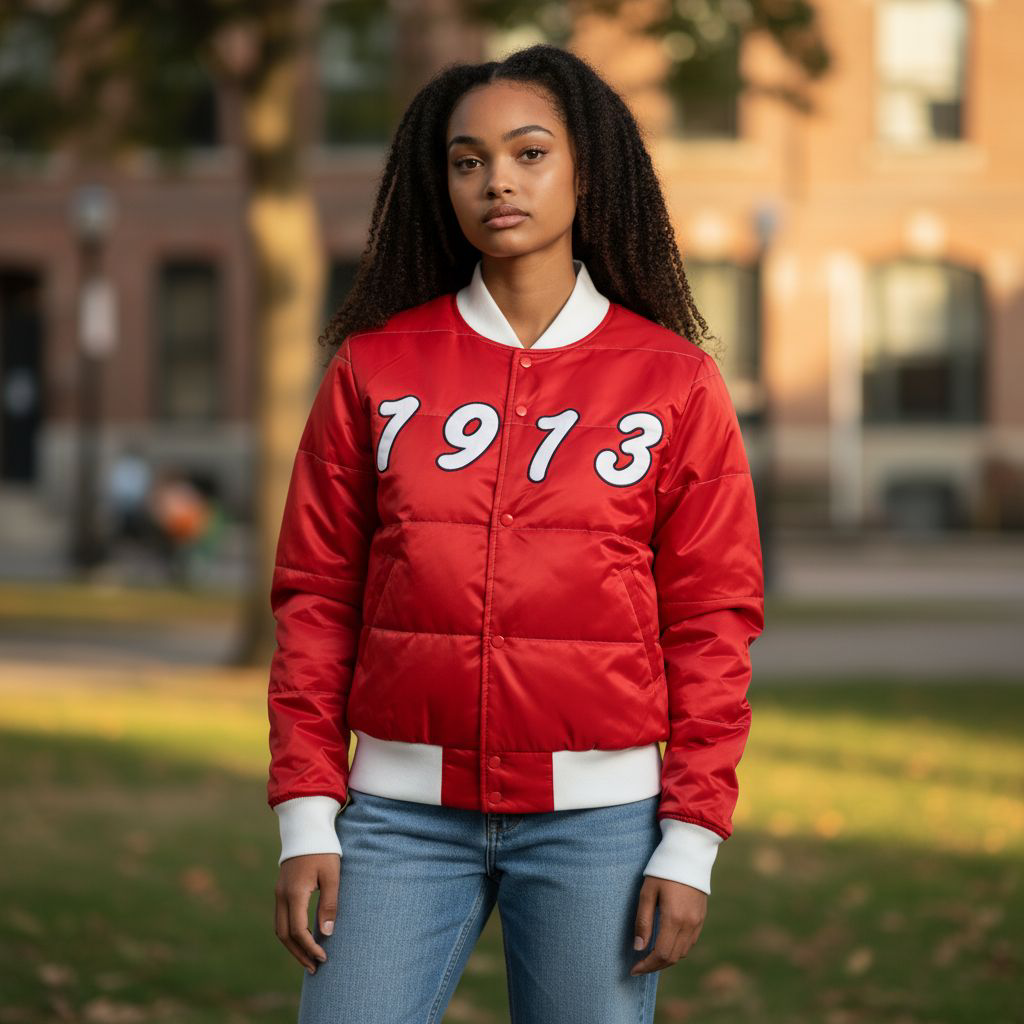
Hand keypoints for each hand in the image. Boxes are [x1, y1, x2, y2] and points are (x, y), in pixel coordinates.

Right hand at [274, 853, 339, 973]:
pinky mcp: (281, 889)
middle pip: (284, 935)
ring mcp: (279, 893)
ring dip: (292, 946)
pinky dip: (290, 933)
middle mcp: (281, 896)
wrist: (306, 827)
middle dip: (299, 954)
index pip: (298, 931)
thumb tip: (326, 934)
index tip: (324, 957)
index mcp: (294, 893)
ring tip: (308, 958)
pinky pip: (281, 918)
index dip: (310, 947)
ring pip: (280, 929)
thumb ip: (329, 904)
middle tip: (314, 968)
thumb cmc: (323, 850)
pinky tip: (303, 938)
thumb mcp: (332, 875)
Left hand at [630, 875, 706, 975]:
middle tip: (639, 966)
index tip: (633, 969)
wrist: (688, 853)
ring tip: (650, 957)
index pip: (660, 954)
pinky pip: (689, 942)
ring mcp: (697, 922)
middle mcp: (689, 924)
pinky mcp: (701, 917)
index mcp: (674, 919)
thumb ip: (643, 921)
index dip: (647, 966)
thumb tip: (638, 948)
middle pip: (672, 958)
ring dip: (666, 959)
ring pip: (682, 952)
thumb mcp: (647, 892)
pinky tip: (665, 944)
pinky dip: (677, 949)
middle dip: (655, 966)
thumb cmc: (663, 870)